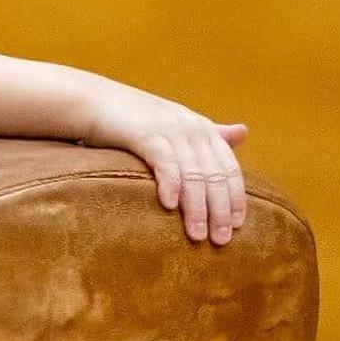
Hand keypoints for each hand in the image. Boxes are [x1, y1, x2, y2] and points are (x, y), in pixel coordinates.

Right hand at [82, 86, 248, 243]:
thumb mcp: (177, 124)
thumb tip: (244, 131)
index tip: (236, 226)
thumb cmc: (135, 119)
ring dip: (196, 207)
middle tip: (219, 239)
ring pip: (192, 174)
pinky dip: (170, 184)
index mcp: (202, 129)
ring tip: (196, 234)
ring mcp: (170, 129)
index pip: (229, 167)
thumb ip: (210, 133)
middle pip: (214, 175)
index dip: (235, 197)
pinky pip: (164, 162)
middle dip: (219, 210)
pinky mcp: (145, 132)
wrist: (94, 100)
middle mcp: (192, 128)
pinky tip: (169, 206)